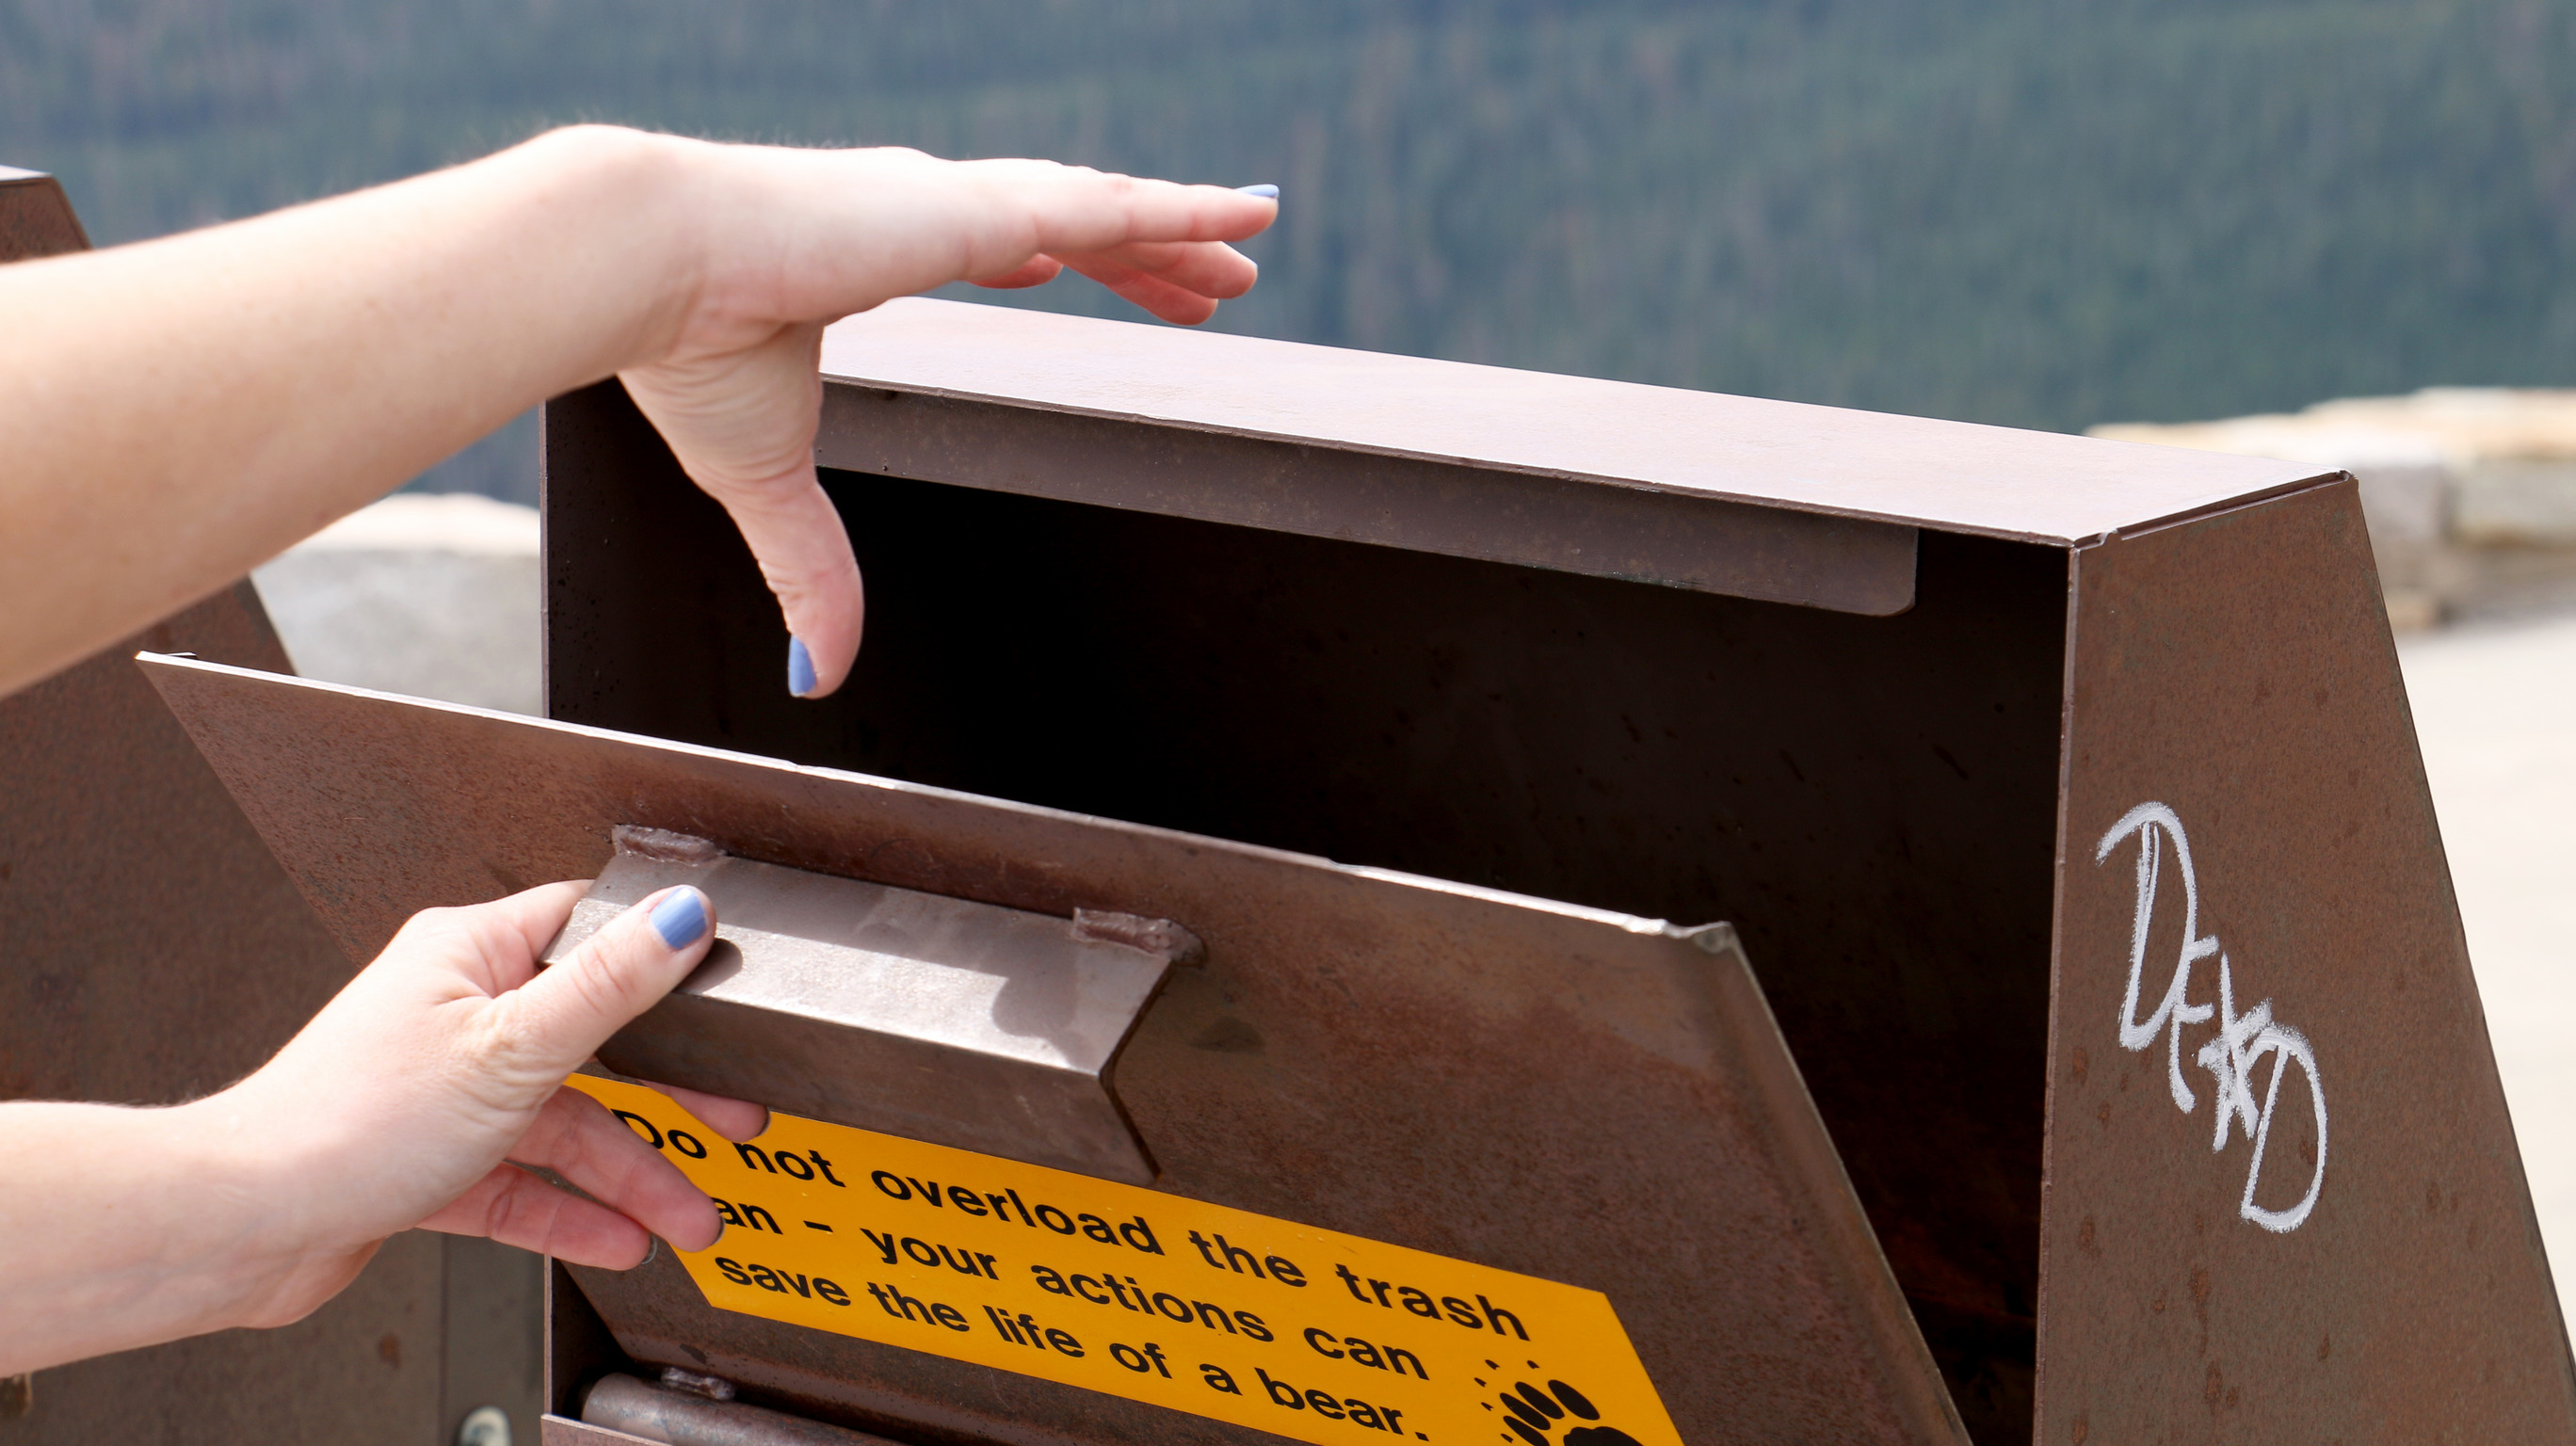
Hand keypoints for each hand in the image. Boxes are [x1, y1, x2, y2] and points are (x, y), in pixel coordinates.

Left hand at [208, 881, 754, 1325]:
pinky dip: (571, 1212)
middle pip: (593, 1042)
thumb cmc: (345, 1121)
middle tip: (730, 1116)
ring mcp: (445, 1089)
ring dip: (629, 1174)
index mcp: (471, 955)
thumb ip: (609, 984)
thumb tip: (681, 912)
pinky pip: (522, 1183)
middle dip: (666, 1093)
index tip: (718, 983)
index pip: (587, 930)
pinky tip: (616, 1238)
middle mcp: (459, 1013)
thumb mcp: (512, 1045)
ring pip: (563, 1125)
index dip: (657, 956)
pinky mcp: (431, 1159)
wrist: (245, 1226)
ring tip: (684, 1216)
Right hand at [617, 142, 1277, 699]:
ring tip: (1253, 240)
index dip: (1055, 259)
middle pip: (1070, 227)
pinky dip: (1180, 215)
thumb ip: (808, 566)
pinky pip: (1105, 213)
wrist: (641, 271)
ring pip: (1103, 210)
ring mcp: (956, 201)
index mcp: (875, 246)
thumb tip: (817, 670)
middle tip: (1207, 282)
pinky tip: (1241, 219)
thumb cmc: (680, 346)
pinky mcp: (973, 211)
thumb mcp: (763, 475)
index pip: (1000, 247)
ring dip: (1181, 227)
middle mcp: (926, 208)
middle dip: (1141, 249)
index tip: (1078, 271)